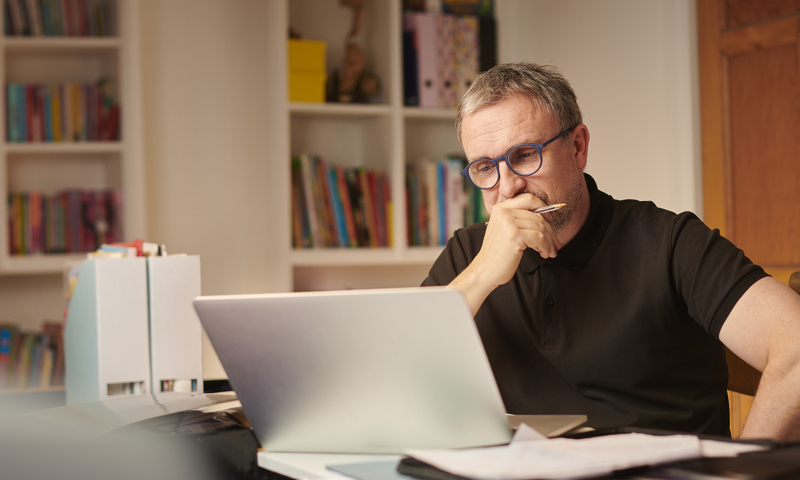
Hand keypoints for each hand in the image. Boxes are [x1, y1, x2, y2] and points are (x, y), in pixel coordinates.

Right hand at [450, 194, 561, 313]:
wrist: (485, 270)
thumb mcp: (505, 230)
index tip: (549, 220)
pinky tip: (543, 254)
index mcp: (500, 208)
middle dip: (550, 232)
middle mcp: (504, 212)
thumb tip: (547, 216)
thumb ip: (519, 219)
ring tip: (548, 252)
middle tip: (554, 244)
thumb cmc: (498, 253)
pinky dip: (545, 247)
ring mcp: (508, 223)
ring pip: (541, 227)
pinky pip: (540, 238)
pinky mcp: (515, 235)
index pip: (528, 198)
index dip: (543, 207)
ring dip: (549, 242)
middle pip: (538, 216)